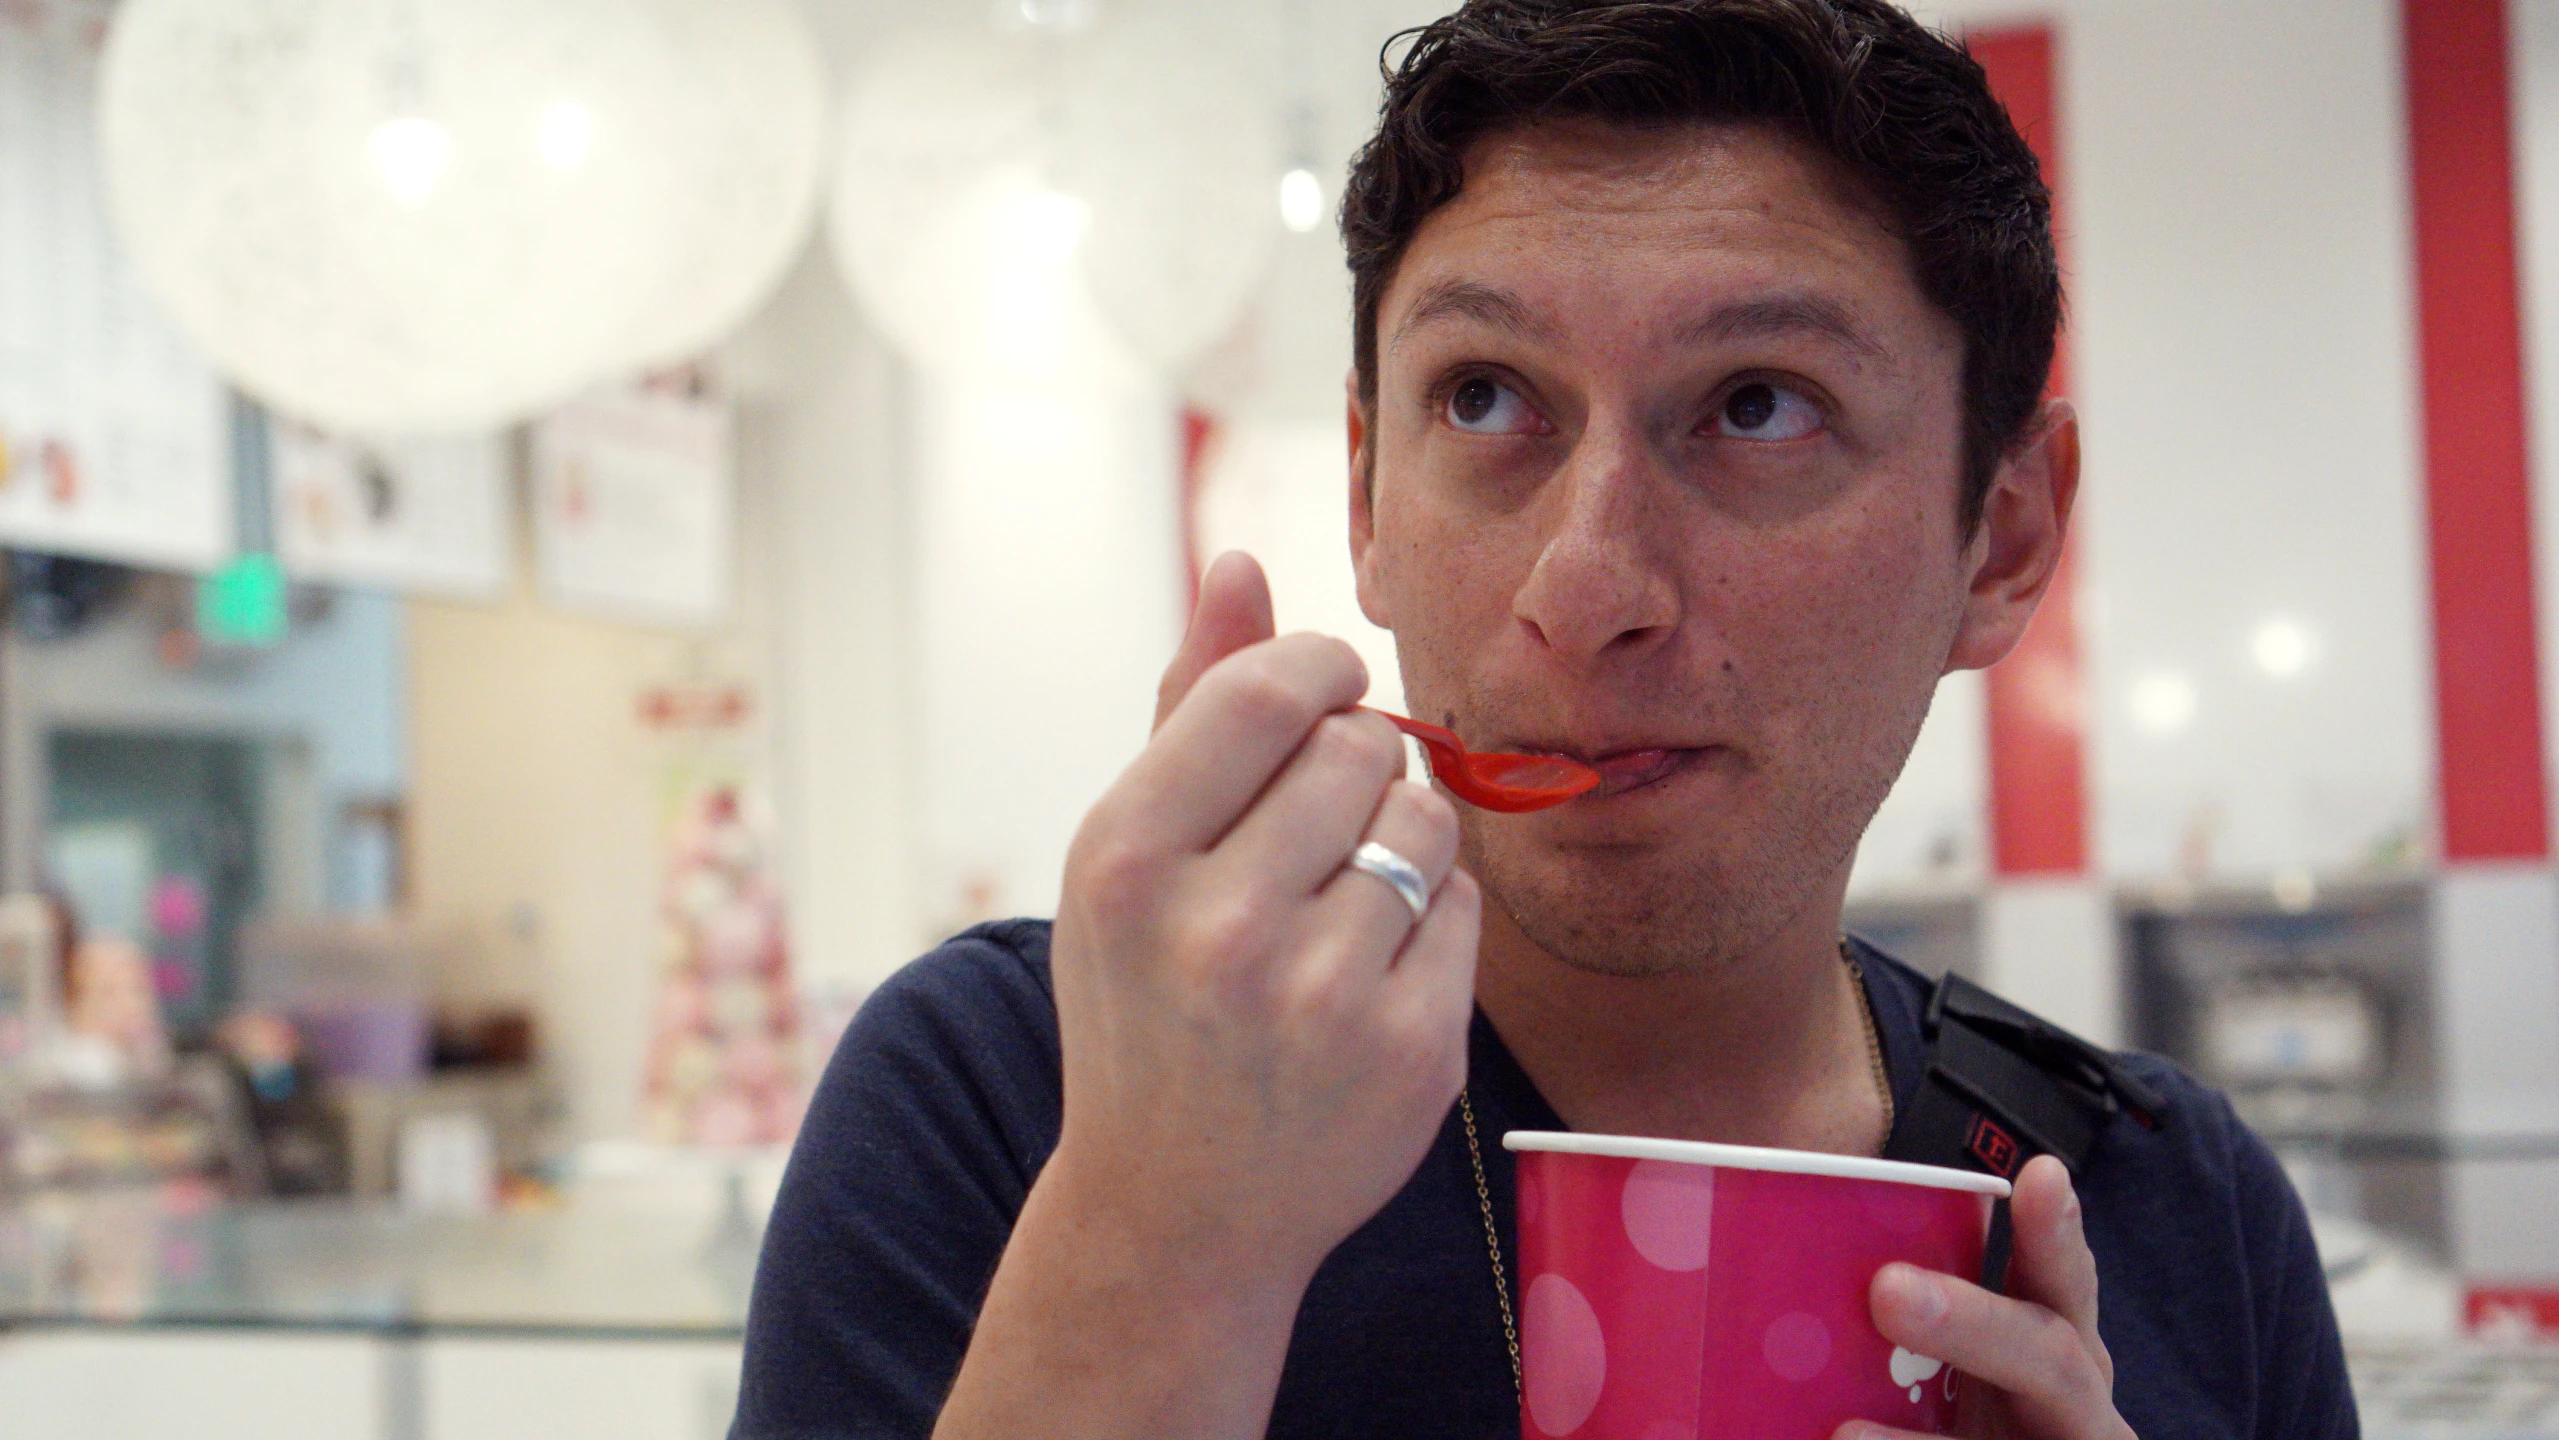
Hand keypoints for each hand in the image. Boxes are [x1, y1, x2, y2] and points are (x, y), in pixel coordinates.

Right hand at [1046, 549, 1481, 1285]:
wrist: (1174, 1211)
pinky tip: (1369, 972)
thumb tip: (1243, 559)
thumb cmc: (1146, 1000)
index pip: (1272, 688)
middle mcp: (1213, 926)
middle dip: (1352, 765)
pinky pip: (1464, 908)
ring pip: (1426, 819)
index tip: (1318, 699)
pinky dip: (1431, 921)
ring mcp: (1316, 998)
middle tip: (1310, 834)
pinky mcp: (1408, 1053)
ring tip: (1337, 901)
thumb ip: (1188, 702)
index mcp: (1124, 856)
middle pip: (1359, 746)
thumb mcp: (1129, 854)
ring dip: (1401, 836)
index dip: (1317, 672)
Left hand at [1839, 1157, 2135, 1439]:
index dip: (2055, 1235)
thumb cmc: (1969, 1416)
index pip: (2061, 1285)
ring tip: (1842, 1433)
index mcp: (2057, 1354)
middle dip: (1974, 1323)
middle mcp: (2076, 1411)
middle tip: (1887, 1289)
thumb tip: (1780, 1272)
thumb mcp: (1965, 1365)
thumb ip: (1915, 1320)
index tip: (2043, 1176)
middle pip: (2052, 1361)